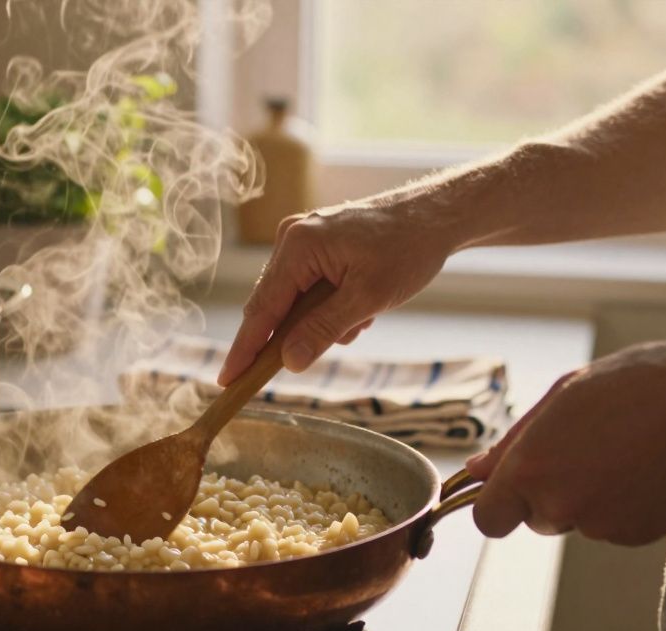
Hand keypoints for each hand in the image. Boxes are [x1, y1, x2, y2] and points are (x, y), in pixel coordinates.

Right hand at [218, 203, 454, 384]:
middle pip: (273, 304)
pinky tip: (361, 306)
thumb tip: (289, 362)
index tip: (227, 381)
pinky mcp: (318, 244)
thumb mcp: (368, 298)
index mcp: (297, 246)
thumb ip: (324, 330)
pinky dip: (330, 306)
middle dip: (296, 334)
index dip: (245, 349)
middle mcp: (292, 238)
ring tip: (362, 318)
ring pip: (294, 300)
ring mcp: (303, 238)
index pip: (262, 309)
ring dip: (322, 320)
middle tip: (310, 358)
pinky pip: (309, 287)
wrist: (438, 214)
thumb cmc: (408, 248)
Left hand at [465, 338, 665, 545]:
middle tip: (583, 449)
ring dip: (588, 496)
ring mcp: (598, 525)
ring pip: (576, 520)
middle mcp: (558, 504)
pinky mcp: (635, 535)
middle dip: (548, 493)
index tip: (507, 492)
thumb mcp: (562, 397)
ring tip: (622, 451)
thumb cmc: (635, 387)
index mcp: (530, 468)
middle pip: (534, 517)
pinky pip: (613, 525)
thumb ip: (513, 442)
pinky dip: (622, 504)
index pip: (488, 519)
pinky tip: (643, 468)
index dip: (495, 506)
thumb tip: (477, 470)